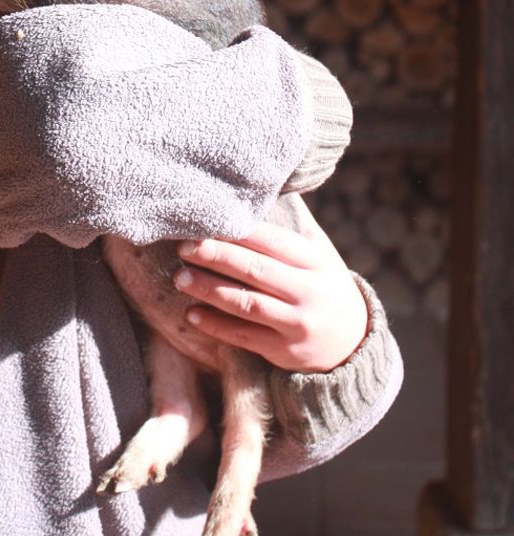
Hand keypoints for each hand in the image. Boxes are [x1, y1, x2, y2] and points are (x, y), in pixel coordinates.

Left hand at [173, 199, 368, 372]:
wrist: (353, 342)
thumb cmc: (323, 286)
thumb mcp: (319, 254)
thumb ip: (293, 225)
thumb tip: (269, 184)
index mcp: (314, 261)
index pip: (272, 241)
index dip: (237, 233)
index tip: (205, 223)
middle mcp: (308, 291)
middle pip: (256, 271)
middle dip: (216, 257)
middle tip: (184, 247)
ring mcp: (297, 323)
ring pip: (247, 304)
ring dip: (210, 290)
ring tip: (180, 278)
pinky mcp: (284, 351)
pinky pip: (245, 337)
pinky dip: (216, 326)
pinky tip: (192, 314)